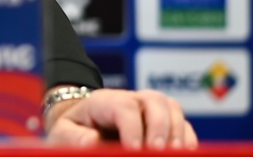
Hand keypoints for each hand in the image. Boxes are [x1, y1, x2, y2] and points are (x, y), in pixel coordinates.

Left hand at [45, 88, 198, 149]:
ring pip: (173, 108)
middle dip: (160, 127)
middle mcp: (131, 100)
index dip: (132, 128)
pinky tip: (184, 153)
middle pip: (155, 100)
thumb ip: (76, 138)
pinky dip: (188, 139)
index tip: (134, 150)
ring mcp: (149, 110)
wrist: (81, 128)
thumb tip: (95, 141)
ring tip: (174, 154)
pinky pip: (184, 124)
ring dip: (177, 133)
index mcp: (104, 101)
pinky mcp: (164, 124)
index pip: (124, 106)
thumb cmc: (73, 131)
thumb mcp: (64, 133)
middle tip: (158, 151)